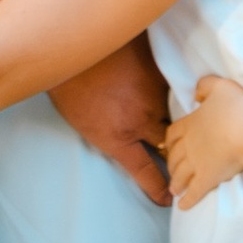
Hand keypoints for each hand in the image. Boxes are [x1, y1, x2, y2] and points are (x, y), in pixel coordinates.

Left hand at [47, 35, 171, 206]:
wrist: (68, 44)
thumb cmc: (67, 87)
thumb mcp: (84, 122)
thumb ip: (111, 135)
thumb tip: (129, 143)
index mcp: (118, 138)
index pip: (146, 171)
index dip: (159, 188)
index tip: (168, 198)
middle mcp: (141, 119)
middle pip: (169, 142)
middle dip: (174, 148)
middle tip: (176, 149)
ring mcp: (153, 92)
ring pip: (174, 111)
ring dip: (170, 113)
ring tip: (168, 109)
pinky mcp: (159, 68)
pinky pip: (172, 83)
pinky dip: (168, 87)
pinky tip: (160, 81)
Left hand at [164, 71, 242, 212]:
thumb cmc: (235, 106)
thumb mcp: (219, 87)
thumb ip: (205, 87)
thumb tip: (196, 93)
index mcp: (191, 123)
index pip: (174, 134)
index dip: (170, 141)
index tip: (169, 146)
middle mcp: (189, 145)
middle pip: (174, 157)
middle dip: (171, 165)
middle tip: (170, 171)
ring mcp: (196, 163)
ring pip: (180, 175)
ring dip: (176, 183)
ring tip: (174, 190)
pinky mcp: (207, 179)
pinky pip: (194, 192)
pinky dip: (187, 201)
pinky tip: (182, 207)